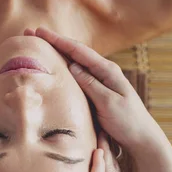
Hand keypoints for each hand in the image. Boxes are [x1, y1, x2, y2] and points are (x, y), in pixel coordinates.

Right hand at [24, 26, 158, 150]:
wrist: (141, 138)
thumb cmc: (127, 122)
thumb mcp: (108, 103)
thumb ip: (91, 84)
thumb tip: (72, 66)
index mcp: (107, 71)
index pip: (78, 51)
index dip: (57, 41)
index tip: (38, 32)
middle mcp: (104, 72)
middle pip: (75, 52)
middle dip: (53, 42)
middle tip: (31, 34)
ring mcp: (101, 82)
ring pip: (75, 63)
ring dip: (57, 53)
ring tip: (39, 46)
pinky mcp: (98, 93)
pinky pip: (78, 76)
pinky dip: (65, 68)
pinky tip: (56, 67)